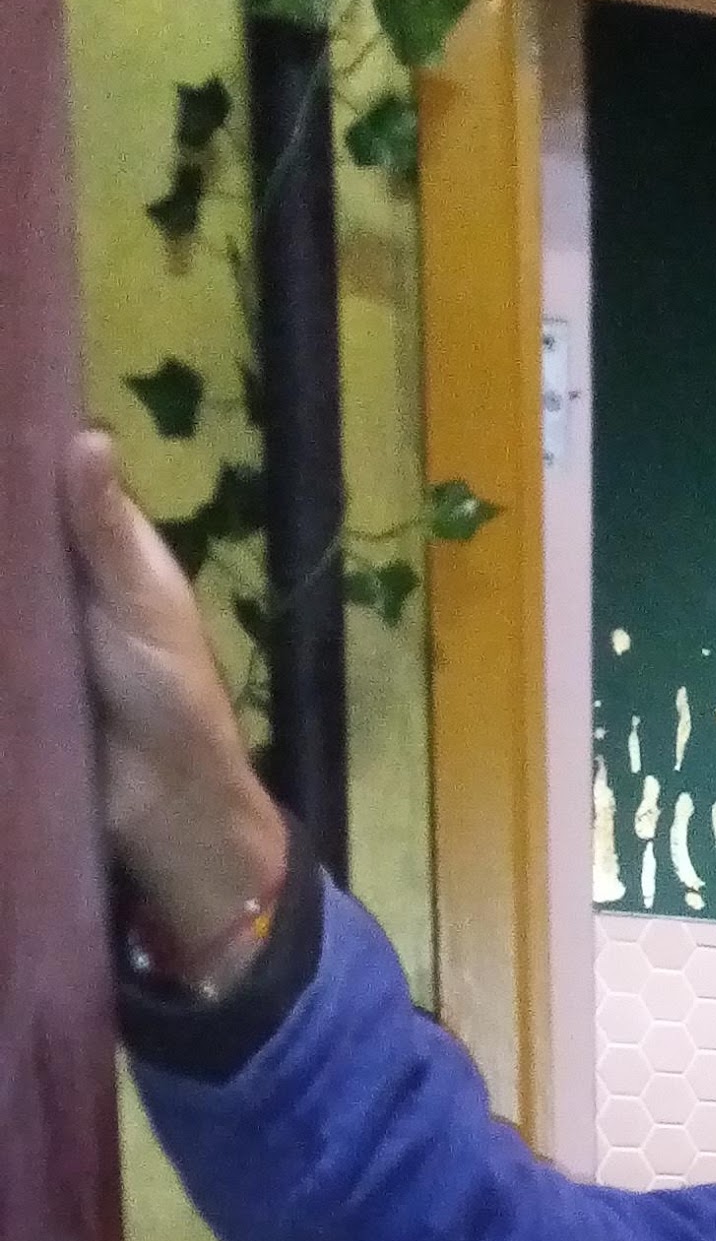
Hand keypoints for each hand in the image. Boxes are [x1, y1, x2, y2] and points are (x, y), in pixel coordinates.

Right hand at [61, 428, 288, 969]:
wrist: (168, 804)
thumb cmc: (173, 698)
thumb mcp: (143, 605)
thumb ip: (108, 531)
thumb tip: (89, 436)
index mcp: (102, 548)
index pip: (44, 479)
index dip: (10, 449)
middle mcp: (60, 577)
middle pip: (10, 530)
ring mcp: (29, 626)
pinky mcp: (11, 676)